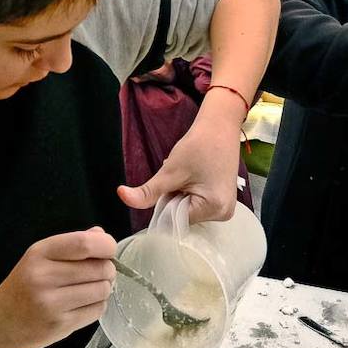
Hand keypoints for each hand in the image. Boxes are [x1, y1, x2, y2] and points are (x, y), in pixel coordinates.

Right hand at [0, 228, 115, 347]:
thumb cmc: (23, 286)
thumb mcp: (40, 258)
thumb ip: (71, 244)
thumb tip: (101, 235)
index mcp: (40, 253)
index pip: (84, 244)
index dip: (106, 245)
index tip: (108, 249)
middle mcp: (44, 277)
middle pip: (99, 268)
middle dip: (108, 269)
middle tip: (100, 273)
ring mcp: (52, 304)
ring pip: (102, 290)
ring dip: (104, 288)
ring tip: (89, 289)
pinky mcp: (60, 325)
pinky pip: (97, 310)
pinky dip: (97, 305)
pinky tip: (83, 304)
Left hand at [118, 92, 242, 223]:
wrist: (220, 127)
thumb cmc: (199, 145)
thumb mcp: (170, 171)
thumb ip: (147, 191)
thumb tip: (122, 196)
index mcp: (215, 209)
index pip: (177, 221)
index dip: (165, 204)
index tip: (168, 185)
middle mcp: (223, 214)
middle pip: (184, 218)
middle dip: (174, 199)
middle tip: (180, 177)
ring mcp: (225, 209)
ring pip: (189, 211)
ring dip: (181, 196)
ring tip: (189, 175)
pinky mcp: (223, 201)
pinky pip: (197, 205)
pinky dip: (189, 194)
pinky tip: (194, 177)